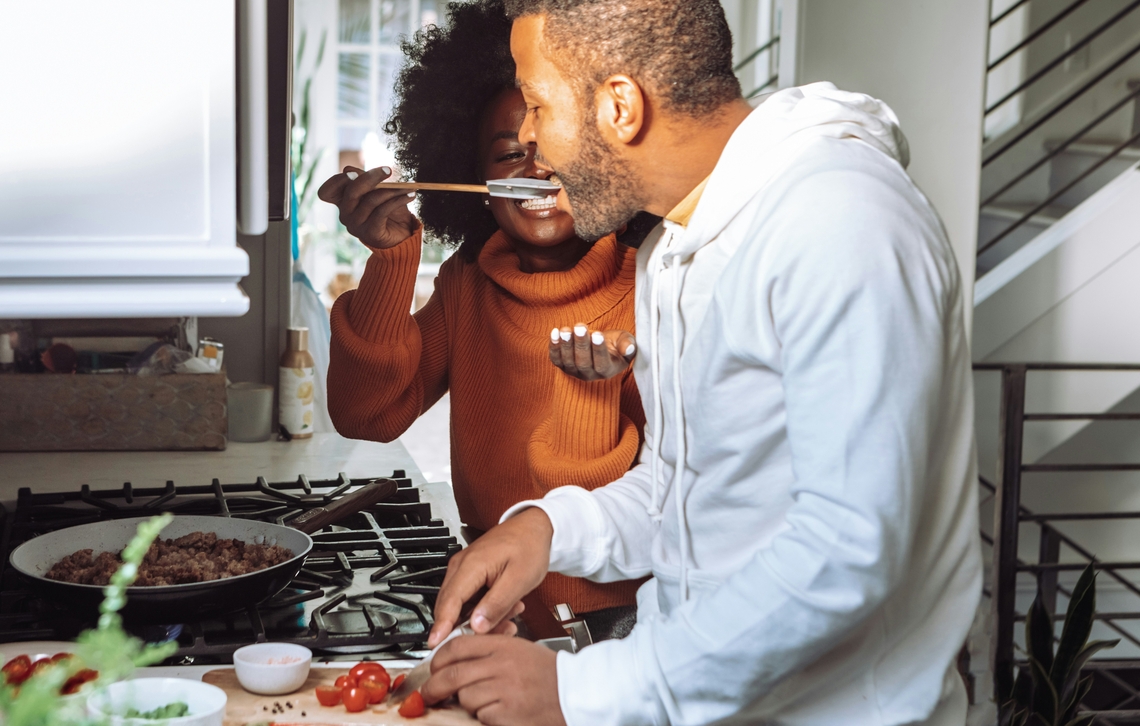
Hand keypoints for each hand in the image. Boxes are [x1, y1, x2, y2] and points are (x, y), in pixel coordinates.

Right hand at [316, 165, 418, 248]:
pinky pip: (383, 211)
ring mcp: (356, 226)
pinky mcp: (370, 233)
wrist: (401, 236)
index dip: (336, 181)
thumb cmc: (388, 211)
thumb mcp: (377, 191)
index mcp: (342, 203)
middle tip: (388, 170)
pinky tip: (410, 195)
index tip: (354, 174)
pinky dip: (398, 200)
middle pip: (352, 191)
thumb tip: (349, 169)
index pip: (326, 193)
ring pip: (371, 200)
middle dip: (370, 177)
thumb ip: (364, 180)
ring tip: (408, 187)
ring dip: (392, 190)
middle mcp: (345, 215)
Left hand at [422, 635, 564, 725]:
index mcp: (504, 646)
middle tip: (428, 694)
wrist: (576, 692)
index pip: (458, 646)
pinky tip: (498, 710)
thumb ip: (488, 653)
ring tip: (483, 701)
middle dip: (433, 687)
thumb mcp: (519, 650)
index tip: (432, 668)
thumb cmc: (548, 673)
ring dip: (466, 703)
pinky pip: (481, 715)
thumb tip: (454, 663)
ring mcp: (504, 690)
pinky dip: (484, 716)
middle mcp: (502, 665)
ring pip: (465, 697)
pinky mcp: (507, 714)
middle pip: (452, 674)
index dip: (438, 659)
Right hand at [429, 508, 552, 646]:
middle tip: (499, 630)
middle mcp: (461, 567)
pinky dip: (484, 609)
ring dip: (482, 617)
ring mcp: (464, 570)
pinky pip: (469, 600)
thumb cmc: (529, 546)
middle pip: (451, 607)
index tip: (436, 645)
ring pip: (461, 606)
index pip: (449, 602)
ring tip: (510, 613)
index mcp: (471, 565)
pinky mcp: (470, 574)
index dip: (442, 626)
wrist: (534, 528)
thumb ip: (497, 605)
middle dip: (470, 626)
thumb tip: (476, 626)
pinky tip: (505, 607)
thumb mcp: (519, 580)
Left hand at [549, 324, 636, 380]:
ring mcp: (574, 371)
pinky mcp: (562, 365)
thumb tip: (629, 348)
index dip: (599, 350)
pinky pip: (556, 359)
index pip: (602, 364)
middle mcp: (590, 375)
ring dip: (566, 345)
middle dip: (581, 344)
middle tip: (580, 327)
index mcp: (608, 371)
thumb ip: (628, 345)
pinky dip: (553, 347)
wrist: (598, 345)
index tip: (597, 334)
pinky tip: (555, 332)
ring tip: (566, 329)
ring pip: (568, 361)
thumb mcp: (625, 342)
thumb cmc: (615, 344)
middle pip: (583, 363)